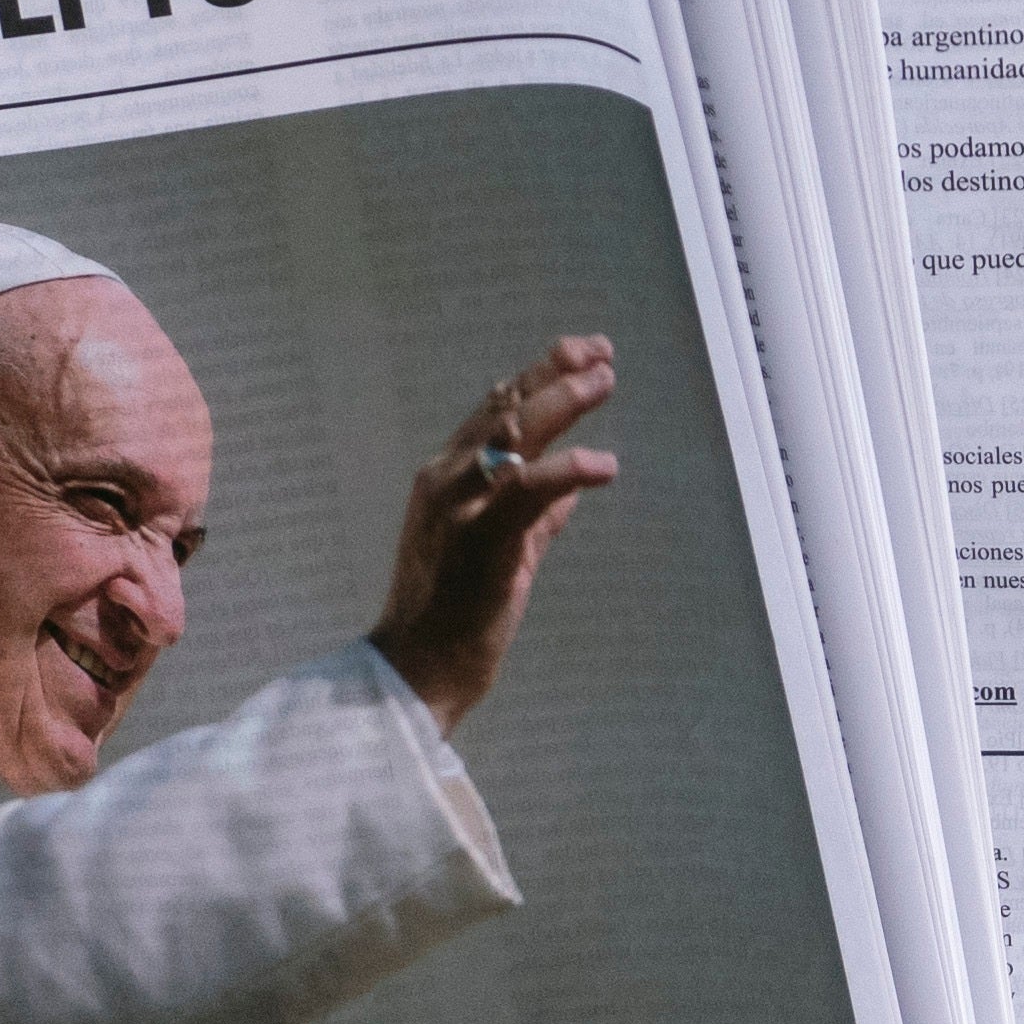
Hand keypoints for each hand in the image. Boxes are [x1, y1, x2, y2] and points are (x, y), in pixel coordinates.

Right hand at [370, 335, 620, 718]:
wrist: (418, 668)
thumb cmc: (456, 615)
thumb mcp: (500, 551)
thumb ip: (534, 514)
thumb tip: (573, 484)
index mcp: (446, 478)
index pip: (494, 411)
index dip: (540, 376)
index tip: (583, 355)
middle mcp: (446, 480)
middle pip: (505, 408)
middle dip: (556, 373)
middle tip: (601, 354)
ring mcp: (459, 507)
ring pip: (513, 433)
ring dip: (562, 401)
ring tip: (604, 381)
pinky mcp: (480, 539)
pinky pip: (527, 490)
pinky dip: (570, 470)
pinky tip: (605, 466)